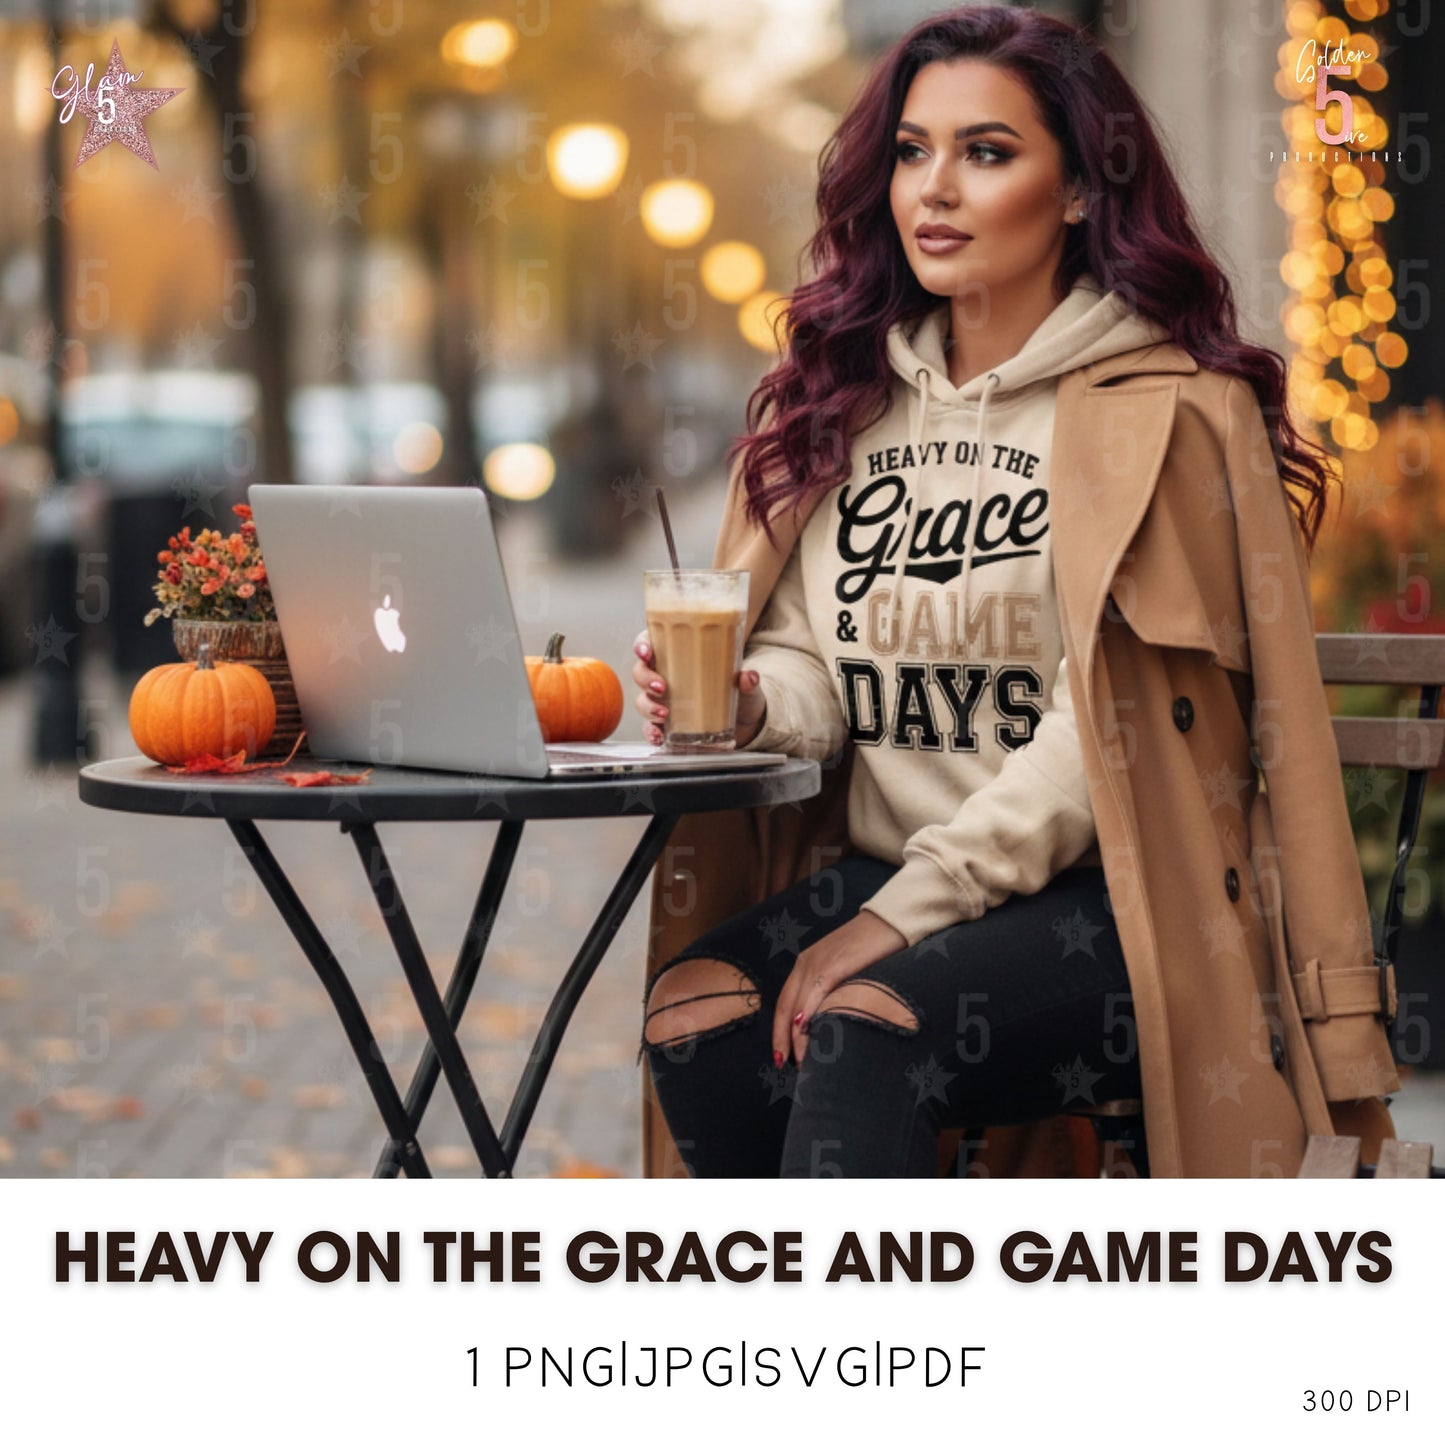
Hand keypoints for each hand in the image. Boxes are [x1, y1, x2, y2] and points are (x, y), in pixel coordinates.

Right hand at [631, 628, 766, 746]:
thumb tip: (749, 677)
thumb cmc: (735, 692)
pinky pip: (650, 727)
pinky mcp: (666, 725)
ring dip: (648, 706)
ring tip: (664, 713)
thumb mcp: (743, 685)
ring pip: (642, 700)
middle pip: (640, 672)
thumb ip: (747, 681)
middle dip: (645, 678)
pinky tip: (659, 736)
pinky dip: (651, 732)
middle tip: (662, 686)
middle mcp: (665, 677)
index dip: (642, 645)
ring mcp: (664, 701)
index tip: (646, 651)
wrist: (742, 722)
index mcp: (677, 657)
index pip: (650, 643)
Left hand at [773, 909, 908, 1067]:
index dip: (780, 1030)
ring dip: (797, 1038)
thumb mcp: (845, 969)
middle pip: (784, 1008)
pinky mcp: (834, 966)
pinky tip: (808, 1037)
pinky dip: (810, 1018)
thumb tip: (830, 1020)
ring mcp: (818, 964)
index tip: (781, 1054)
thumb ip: (833, 989)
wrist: (890, 921)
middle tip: (782, 1064)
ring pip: (798, 1007)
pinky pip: (816, 997)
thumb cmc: (872, 947)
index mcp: (806, 963)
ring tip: (803, 1062)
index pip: (784, 1002)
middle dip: (781, 1039)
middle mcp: (806, 963)